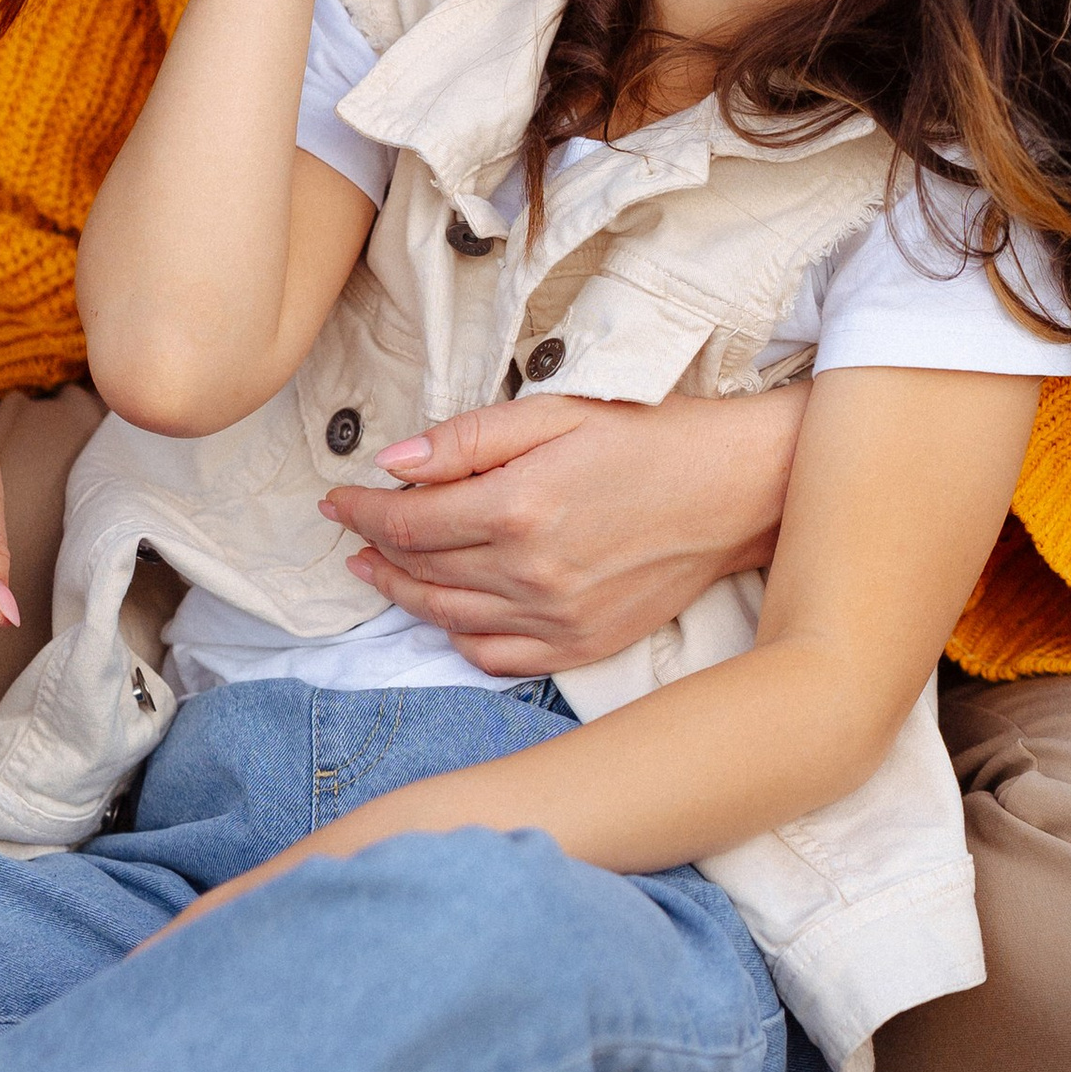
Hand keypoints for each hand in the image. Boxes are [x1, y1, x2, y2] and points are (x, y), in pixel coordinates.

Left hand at [319, 389, 804, 675]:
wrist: (733, 491)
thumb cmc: (647, 439)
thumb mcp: (555, 414)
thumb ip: (468, 441)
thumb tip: (393, 464)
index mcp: (517, 507)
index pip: (406, 522)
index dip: (361, 512)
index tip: (337, 500)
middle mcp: (531, 572)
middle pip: (420, 571)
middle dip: (376, 548)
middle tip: (354, 532)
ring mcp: (557, 618)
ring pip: (447, 618)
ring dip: (403, 595)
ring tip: (381, 571)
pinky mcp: (583, 646)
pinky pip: (496, 657)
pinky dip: (458, 637)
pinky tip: (445, 613)